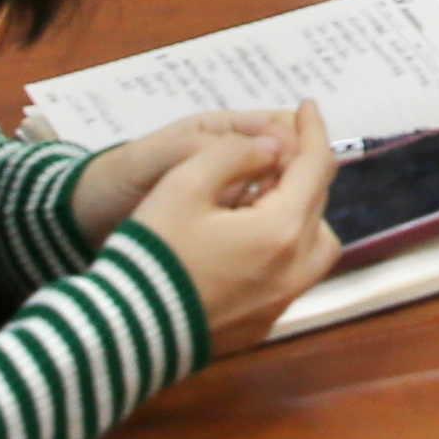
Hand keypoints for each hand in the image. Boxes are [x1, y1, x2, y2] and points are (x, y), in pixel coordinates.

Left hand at [70, 106, 276, 240]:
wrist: (79, 227)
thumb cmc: (115, 181)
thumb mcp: (159, 158)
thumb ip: (209, 149)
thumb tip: (275, 148)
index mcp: (220, 133)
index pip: (278, 129)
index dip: (295, 145)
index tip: (297, 171)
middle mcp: (232, 164)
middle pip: (284, 166)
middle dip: (288, 182)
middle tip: (273, 206)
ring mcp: (229, 200)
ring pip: (275, 201)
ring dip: (274, 212)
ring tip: (259, 230)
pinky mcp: (222, 232)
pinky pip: (257, 230)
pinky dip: (260, 237)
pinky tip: (253, 250)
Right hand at [119, 106, 339, 348]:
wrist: (121, 332)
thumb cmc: (152, 253)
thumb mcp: (184, 183)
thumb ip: (235, 152)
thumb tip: (272, 146)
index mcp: (283, 231)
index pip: (316, 167)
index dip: (313, 130)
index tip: (307, 106)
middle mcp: (295, 271)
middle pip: (317, 205)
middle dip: (301, 172)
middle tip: (272, 152)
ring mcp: (279, 304)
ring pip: (315, 245)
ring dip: (300, 214)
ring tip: (262, 198)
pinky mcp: (260, 326)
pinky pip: (289, 278)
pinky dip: (283, 250)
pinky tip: (245, 241)